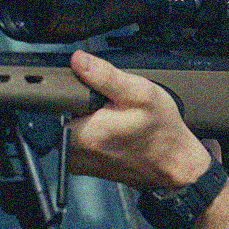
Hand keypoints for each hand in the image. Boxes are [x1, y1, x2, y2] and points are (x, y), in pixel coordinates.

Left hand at [66, 50, 209, 187]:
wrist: (173, 160)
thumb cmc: (161, 130)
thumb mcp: (138, 92)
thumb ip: (104, 75)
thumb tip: (79, 60)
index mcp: (84, 135)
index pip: (54, 103)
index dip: (72, 91)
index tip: (93, 94)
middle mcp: (77, 154)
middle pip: (59, 115)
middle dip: (80, 106)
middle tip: (108, 106)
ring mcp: (80, 163)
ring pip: (67, 128)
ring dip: (85, 120)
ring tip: (112, 119)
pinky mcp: (86, 167)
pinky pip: (76, 143)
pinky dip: (90, 134)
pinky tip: (111, 132)